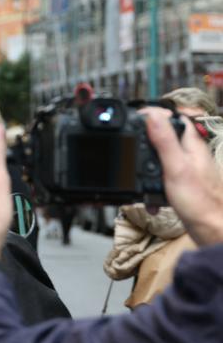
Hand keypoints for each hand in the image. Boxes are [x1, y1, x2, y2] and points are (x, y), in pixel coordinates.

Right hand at [141, 107, 222, 245]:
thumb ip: (164, 141)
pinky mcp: (181, 184)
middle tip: (130, 151)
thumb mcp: (175, 168)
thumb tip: (153, 116)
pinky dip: (152, 188)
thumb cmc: (199, 201)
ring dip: (146, 171)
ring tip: (140, 182)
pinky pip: (161, 179)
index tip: (135, 117)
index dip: (154, 114)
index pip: (173, 118)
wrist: (211, 228)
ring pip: (159, 160)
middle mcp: (190, 153)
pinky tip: (152, 198)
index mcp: (191, 144)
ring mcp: (186, 168)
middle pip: (163, 137)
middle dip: (144, 145)